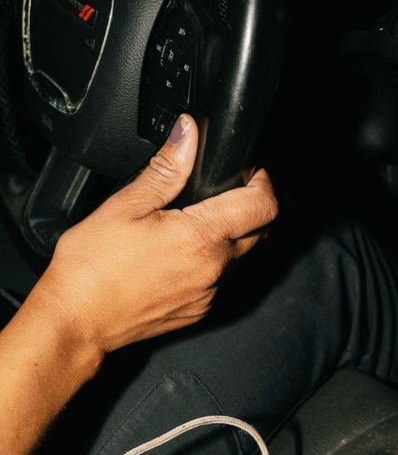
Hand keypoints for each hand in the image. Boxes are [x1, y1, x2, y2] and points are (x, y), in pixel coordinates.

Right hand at [32, 115, 277, 356]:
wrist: (78, 320)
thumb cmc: (93, 267)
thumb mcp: (126, 206)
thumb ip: (166, 169)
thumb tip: (188, 134)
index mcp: (202, 237)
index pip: (264, 206)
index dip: (263, 183)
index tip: (251, 173)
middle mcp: (214, 269)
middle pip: (260, 231)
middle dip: (251, 206)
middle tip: (224, 192)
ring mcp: (209, 294)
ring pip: (241, 258)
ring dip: (232, 236)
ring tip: (196, 221)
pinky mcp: (200, 310)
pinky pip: (220, 280)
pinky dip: (213, 262)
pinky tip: (181, 253)